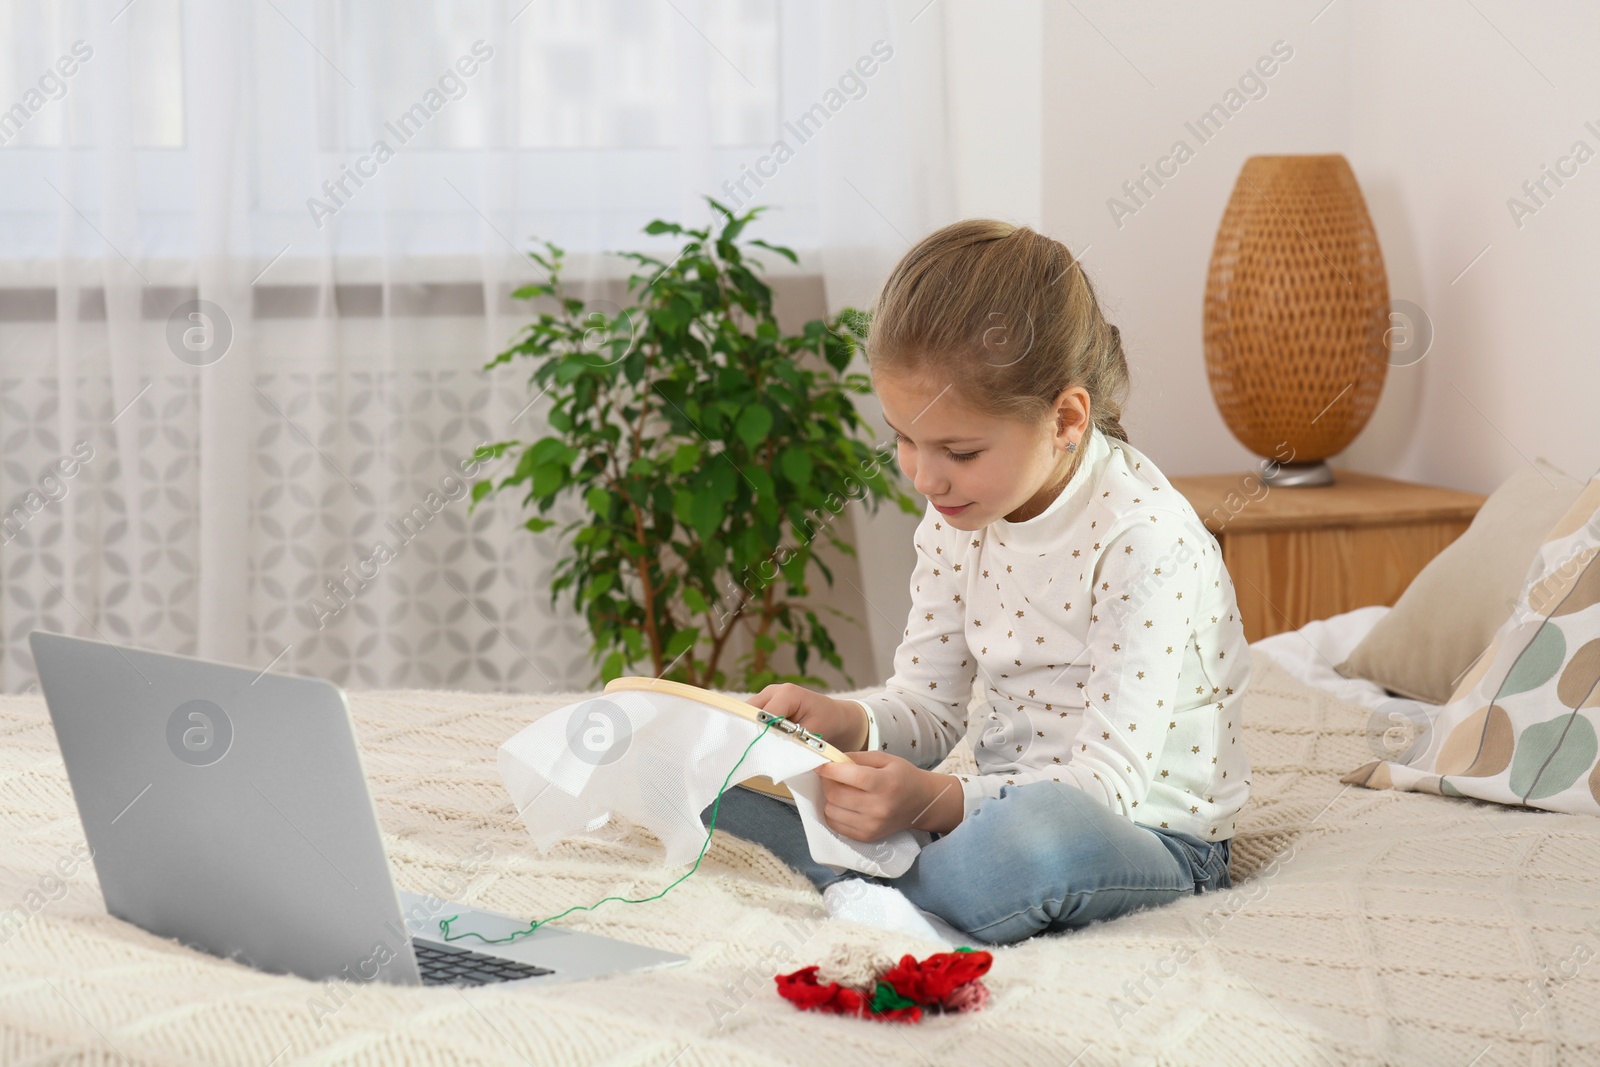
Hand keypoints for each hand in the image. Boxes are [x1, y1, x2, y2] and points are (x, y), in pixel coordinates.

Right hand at [746, 683, 868, 750]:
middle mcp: (773, 691)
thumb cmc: (828, 721)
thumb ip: (793, 739)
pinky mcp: (764, 705)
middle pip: (750, 712)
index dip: (760, 734)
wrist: (835, 716)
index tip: (760, 752)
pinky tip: (759, 743)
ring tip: (757, 749)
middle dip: (751, 732)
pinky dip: (754, 730)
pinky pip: (752, 717)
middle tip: (755, 753)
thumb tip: (773, 749)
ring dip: (751, 731)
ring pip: (748, 715)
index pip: (763, 715)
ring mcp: (767, 696)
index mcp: (787, 694)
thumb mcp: (814, 732)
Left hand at [814, 753, 964, 839]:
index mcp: (886, 783)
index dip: (830, 769)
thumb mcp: (885, 759)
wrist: (921, 803)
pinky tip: (842, 804)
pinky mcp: (866, 837)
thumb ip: (857, 758)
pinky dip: (833, 812)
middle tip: (831, 775)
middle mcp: (879, 807)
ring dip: (829, 798)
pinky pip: (835, 825)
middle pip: (836, 795)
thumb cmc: (902, 776)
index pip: (851, 776)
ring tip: (839, 790)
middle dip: (827, 782)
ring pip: (831, 811)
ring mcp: (872, 825)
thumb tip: (831, 760)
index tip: (820, 764)